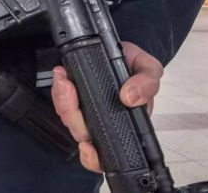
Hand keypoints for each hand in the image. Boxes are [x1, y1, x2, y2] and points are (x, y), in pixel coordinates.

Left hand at [51, 42, 162, 172]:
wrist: (122, 49)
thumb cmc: (137, 66)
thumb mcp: (149, 70)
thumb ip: (147, 84)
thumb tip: (130, 98)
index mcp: (125, 124)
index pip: (108, 154)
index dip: (94, 157)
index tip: (87, 145)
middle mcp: (104, 123)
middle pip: (82, 134)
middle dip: (71, 115)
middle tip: (69, 89)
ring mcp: (87, 111)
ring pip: (68, 118)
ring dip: (62, 100)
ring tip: (64, 80)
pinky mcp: (74, 98)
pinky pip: (61, 102)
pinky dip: (58, 90)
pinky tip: (62, 76)